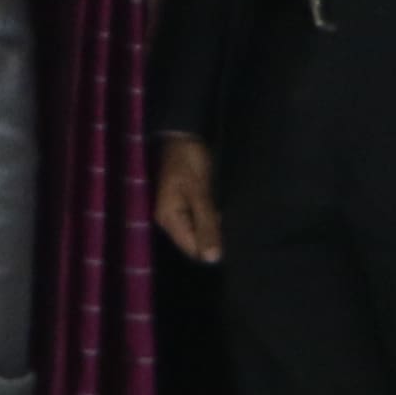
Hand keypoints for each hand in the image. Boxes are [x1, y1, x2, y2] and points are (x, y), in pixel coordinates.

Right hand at [154, 132, 224, 265]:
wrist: (183, 135)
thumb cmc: (190, 162)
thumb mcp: (200, 193)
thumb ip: (206, 225)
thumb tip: (213, 259)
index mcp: (168, 219)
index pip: (192, 249)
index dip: (211, 246)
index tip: (226, 232)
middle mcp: (168, 219)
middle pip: (193, 241)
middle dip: (212, 235)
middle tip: (225, 218)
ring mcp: (175, 212)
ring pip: (197, 231)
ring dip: (212, 225)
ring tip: (223, 212)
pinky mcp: (183, 204)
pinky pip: (197, 220)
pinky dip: (209, 217)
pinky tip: (218, 208)